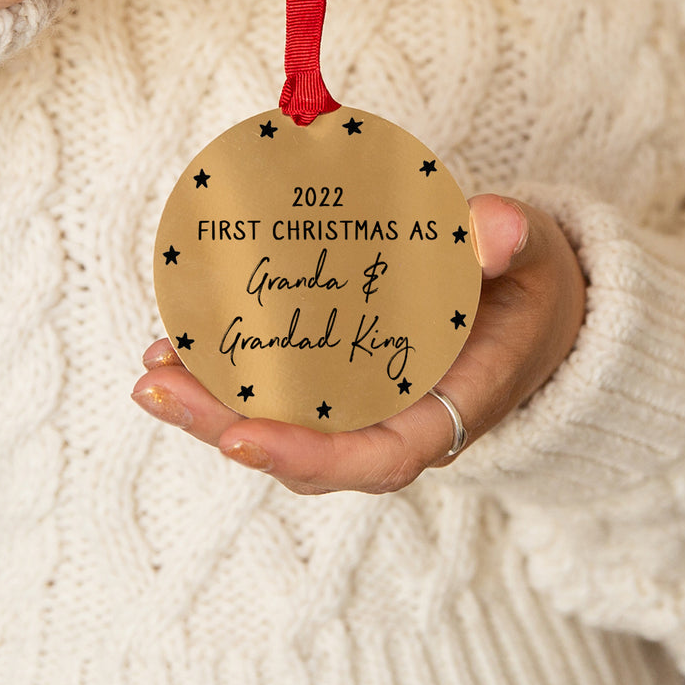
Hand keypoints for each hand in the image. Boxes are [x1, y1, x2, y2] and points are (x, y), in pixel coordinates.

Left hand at [132, 194, 586, 493]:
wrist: (527, 306)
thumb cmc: (526, 286)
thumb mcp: (532, 257)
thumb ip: (513, 242)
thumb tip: (488, 227)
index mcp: (450, 410)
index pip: (378, 457)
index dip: (309, 457)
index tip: (242, 437)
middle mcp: (397, 423)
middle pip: (304, 451)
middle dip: (224, 427)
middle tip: (155, 384)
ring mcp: (364, 406)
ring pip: (281, 425)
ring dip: (210, 404)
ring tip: (152, 365)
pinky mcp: (340, 380)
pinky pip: (280, 389)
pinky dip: (228, 372)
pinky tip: (181, 340)